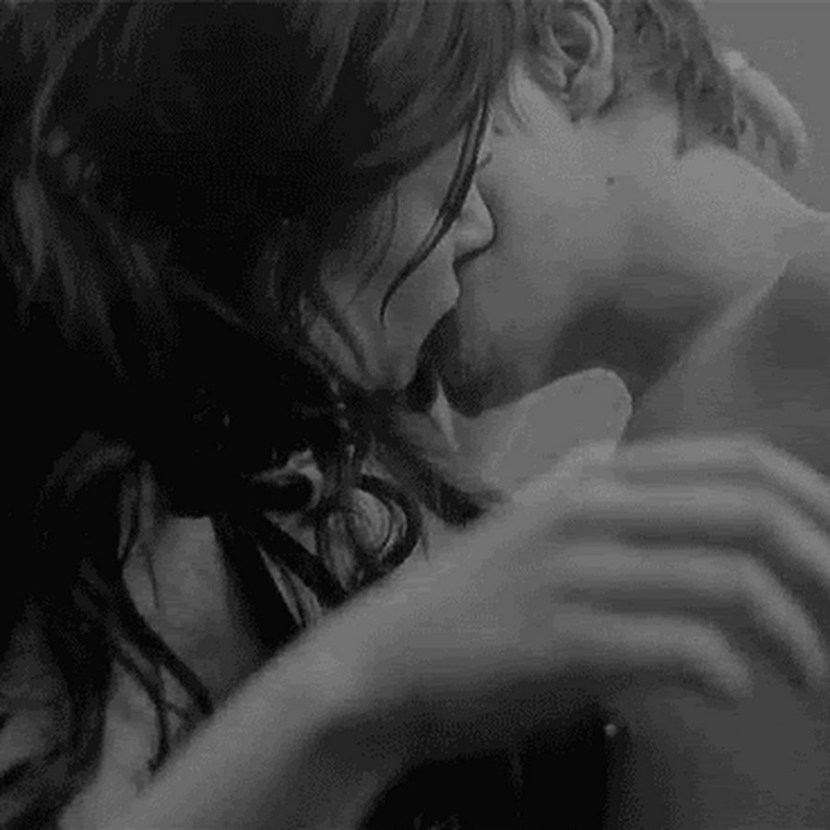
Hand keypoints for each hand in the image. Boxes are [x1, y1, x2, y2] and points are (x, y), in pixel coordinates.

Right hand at [362, 434, 829, 760]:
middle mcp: (589, 506)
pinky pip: (684, 648)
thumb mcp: (547, 534)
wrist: (385, 660)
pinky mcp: (562, 637)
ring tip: (819, 682)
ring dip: (798, 640)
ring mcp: (575, 568)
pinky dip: (729, 673)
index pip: (738, 459)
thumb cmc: (476, 604)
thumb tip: (726, 539)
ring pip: (733, 582)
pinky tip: (733, 693)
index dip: (815, 498)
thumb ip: (622, 518)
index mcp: (593, 475)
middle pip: (752, 511)